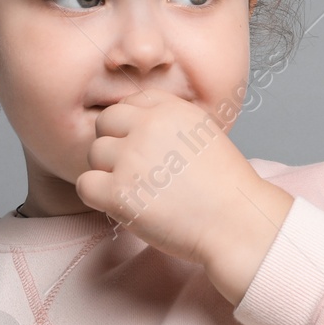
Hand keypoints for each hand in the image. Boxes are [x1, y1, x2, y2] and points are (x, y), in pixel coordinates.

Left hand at [75, 87, 259, 266]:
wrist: (237, 223)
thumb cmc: (225, 187)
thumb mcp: (204, 134)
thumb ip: (170, 123)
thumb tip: (135, 124)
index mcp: (171, 110)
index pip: (131, 101)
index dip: (131, 125)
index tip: (141, 145)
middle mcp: (148, 127)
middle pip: (105, 123)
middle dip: (114, 143)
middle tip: (133, 169)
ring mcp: (131, 159)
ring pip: (94, 153)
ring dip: (107, 171)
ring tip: (134, 189)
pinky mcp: (119, 193)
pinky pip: (86, 184)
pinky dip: (97, 195)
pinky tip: (121, 204)